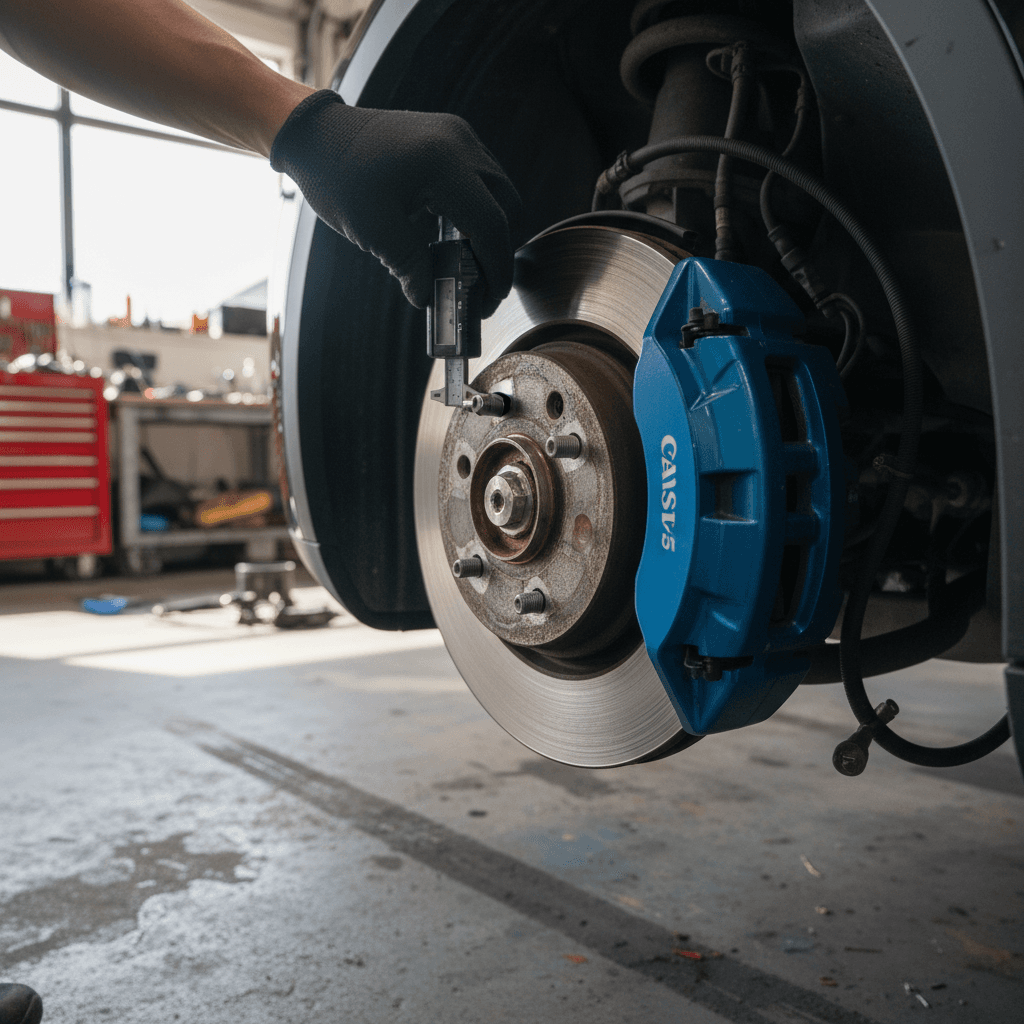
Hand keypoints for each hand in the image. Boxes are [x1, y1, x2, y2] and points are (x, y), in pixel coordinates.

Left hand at [271, 91, 521, 315]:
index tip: (491, 298)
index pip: (491, 223)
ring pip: (499, 191)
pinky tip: (457, 236)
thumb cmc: (338, 178)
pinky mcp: (452, 136)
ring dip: (491, 230)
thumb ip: (409, 267)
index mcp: (443, 164)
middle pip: (507, 206)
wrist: (317, 134)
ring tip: (469, 265)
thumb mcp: (372, 230)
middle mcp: (460, 143)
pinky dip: (478, 209)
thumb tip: (428, 298)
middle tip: (482, 287)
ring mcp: (459, 135)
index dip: (497, 267)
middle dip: (499, 251)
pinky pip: (482, 178)